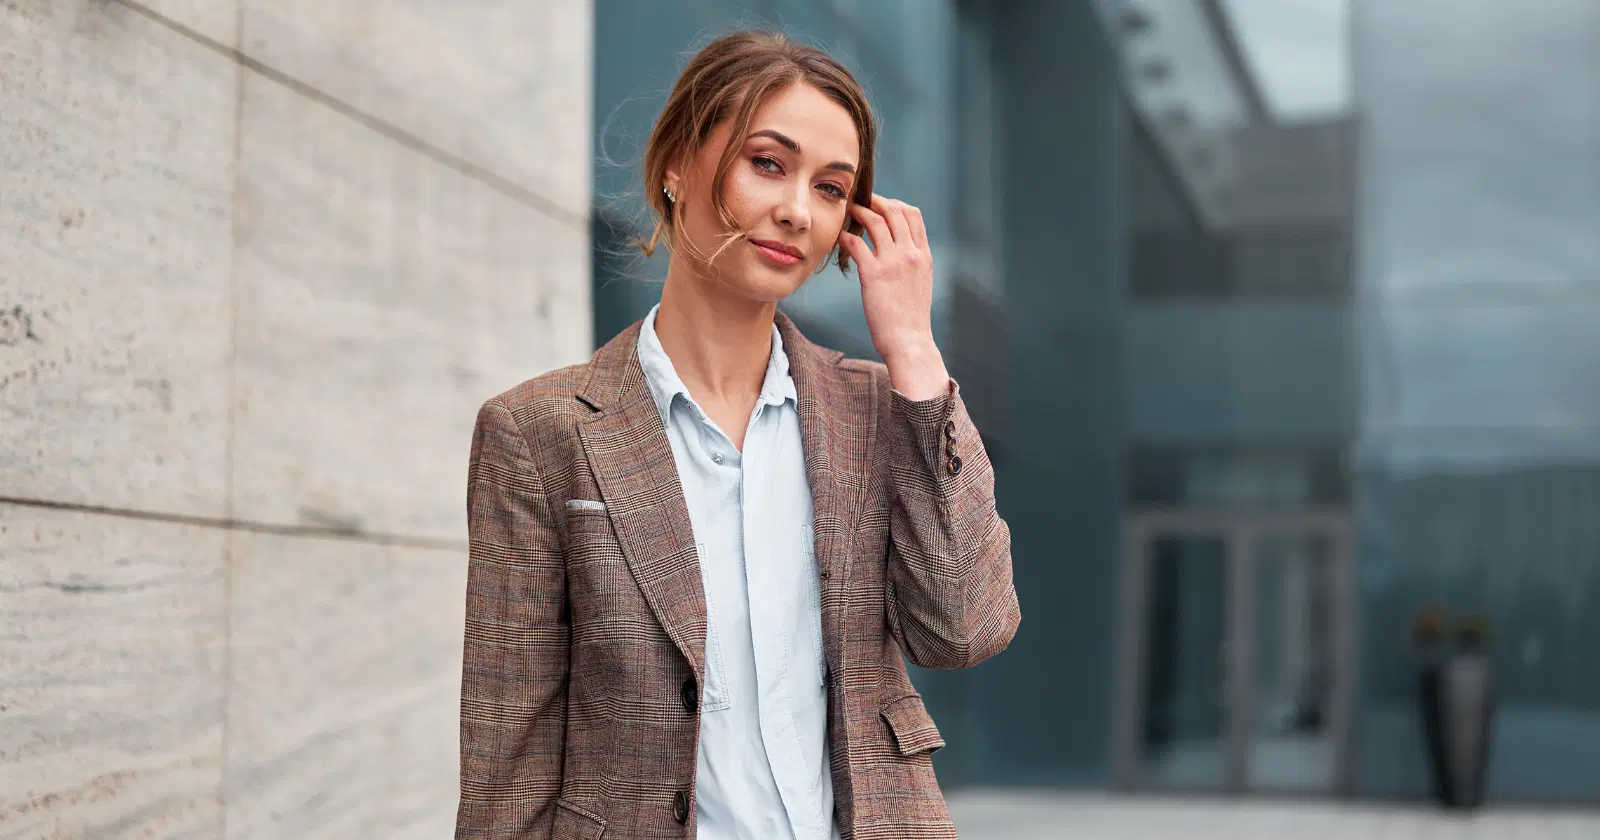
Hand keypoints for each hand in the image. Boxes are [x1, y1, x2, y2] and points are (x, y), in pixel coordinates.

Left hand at [839, 195, 949, 398]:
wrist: (909, 341)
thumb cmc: (911, 318)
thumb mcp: (921, 283)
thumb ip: (913, 262)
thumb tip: (899, 249)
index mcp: (923, 255)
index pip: (914, 215)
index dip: (895, 204)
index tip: (881, 205)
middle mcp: (911, 254)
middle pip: (895, 211)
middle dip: (876, 200)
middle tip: (861, 200)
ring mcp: (893, 262)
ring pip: (876, 221)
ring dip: (860, 212)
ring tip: (849, 212)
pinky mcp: (874, 274)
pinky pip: (856, 244)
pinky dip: (847, 236)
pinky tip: (841, 237)